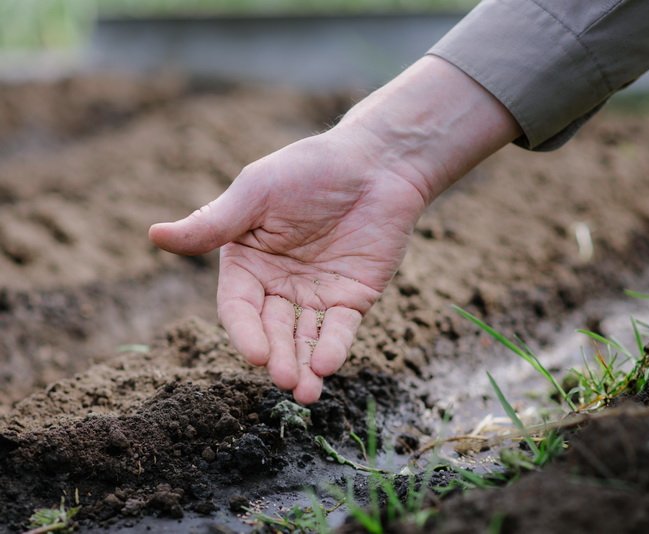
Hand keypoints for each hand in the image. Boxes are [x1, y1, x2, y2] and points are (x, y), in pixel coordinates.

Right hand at [149, 56, 519, 403]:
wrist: (377, 163)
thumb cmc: (311, 169)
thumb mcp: (258, 193)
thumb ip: (215, 223)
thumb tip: (154, 235)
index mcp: (247, 262)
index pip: (238, 306)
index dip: (245, 331)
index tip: (256, 354)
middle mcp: (278, 285)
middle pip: (272, 330)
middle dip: (278, 356)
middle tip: (284, 379)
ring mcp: (316, 294)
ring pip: (304, 339)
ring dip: (303, 365)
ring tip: (305, 391)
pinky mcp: (352, 298)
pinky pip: (339, 329)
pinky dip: (333, 347)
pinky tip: (327, 365)